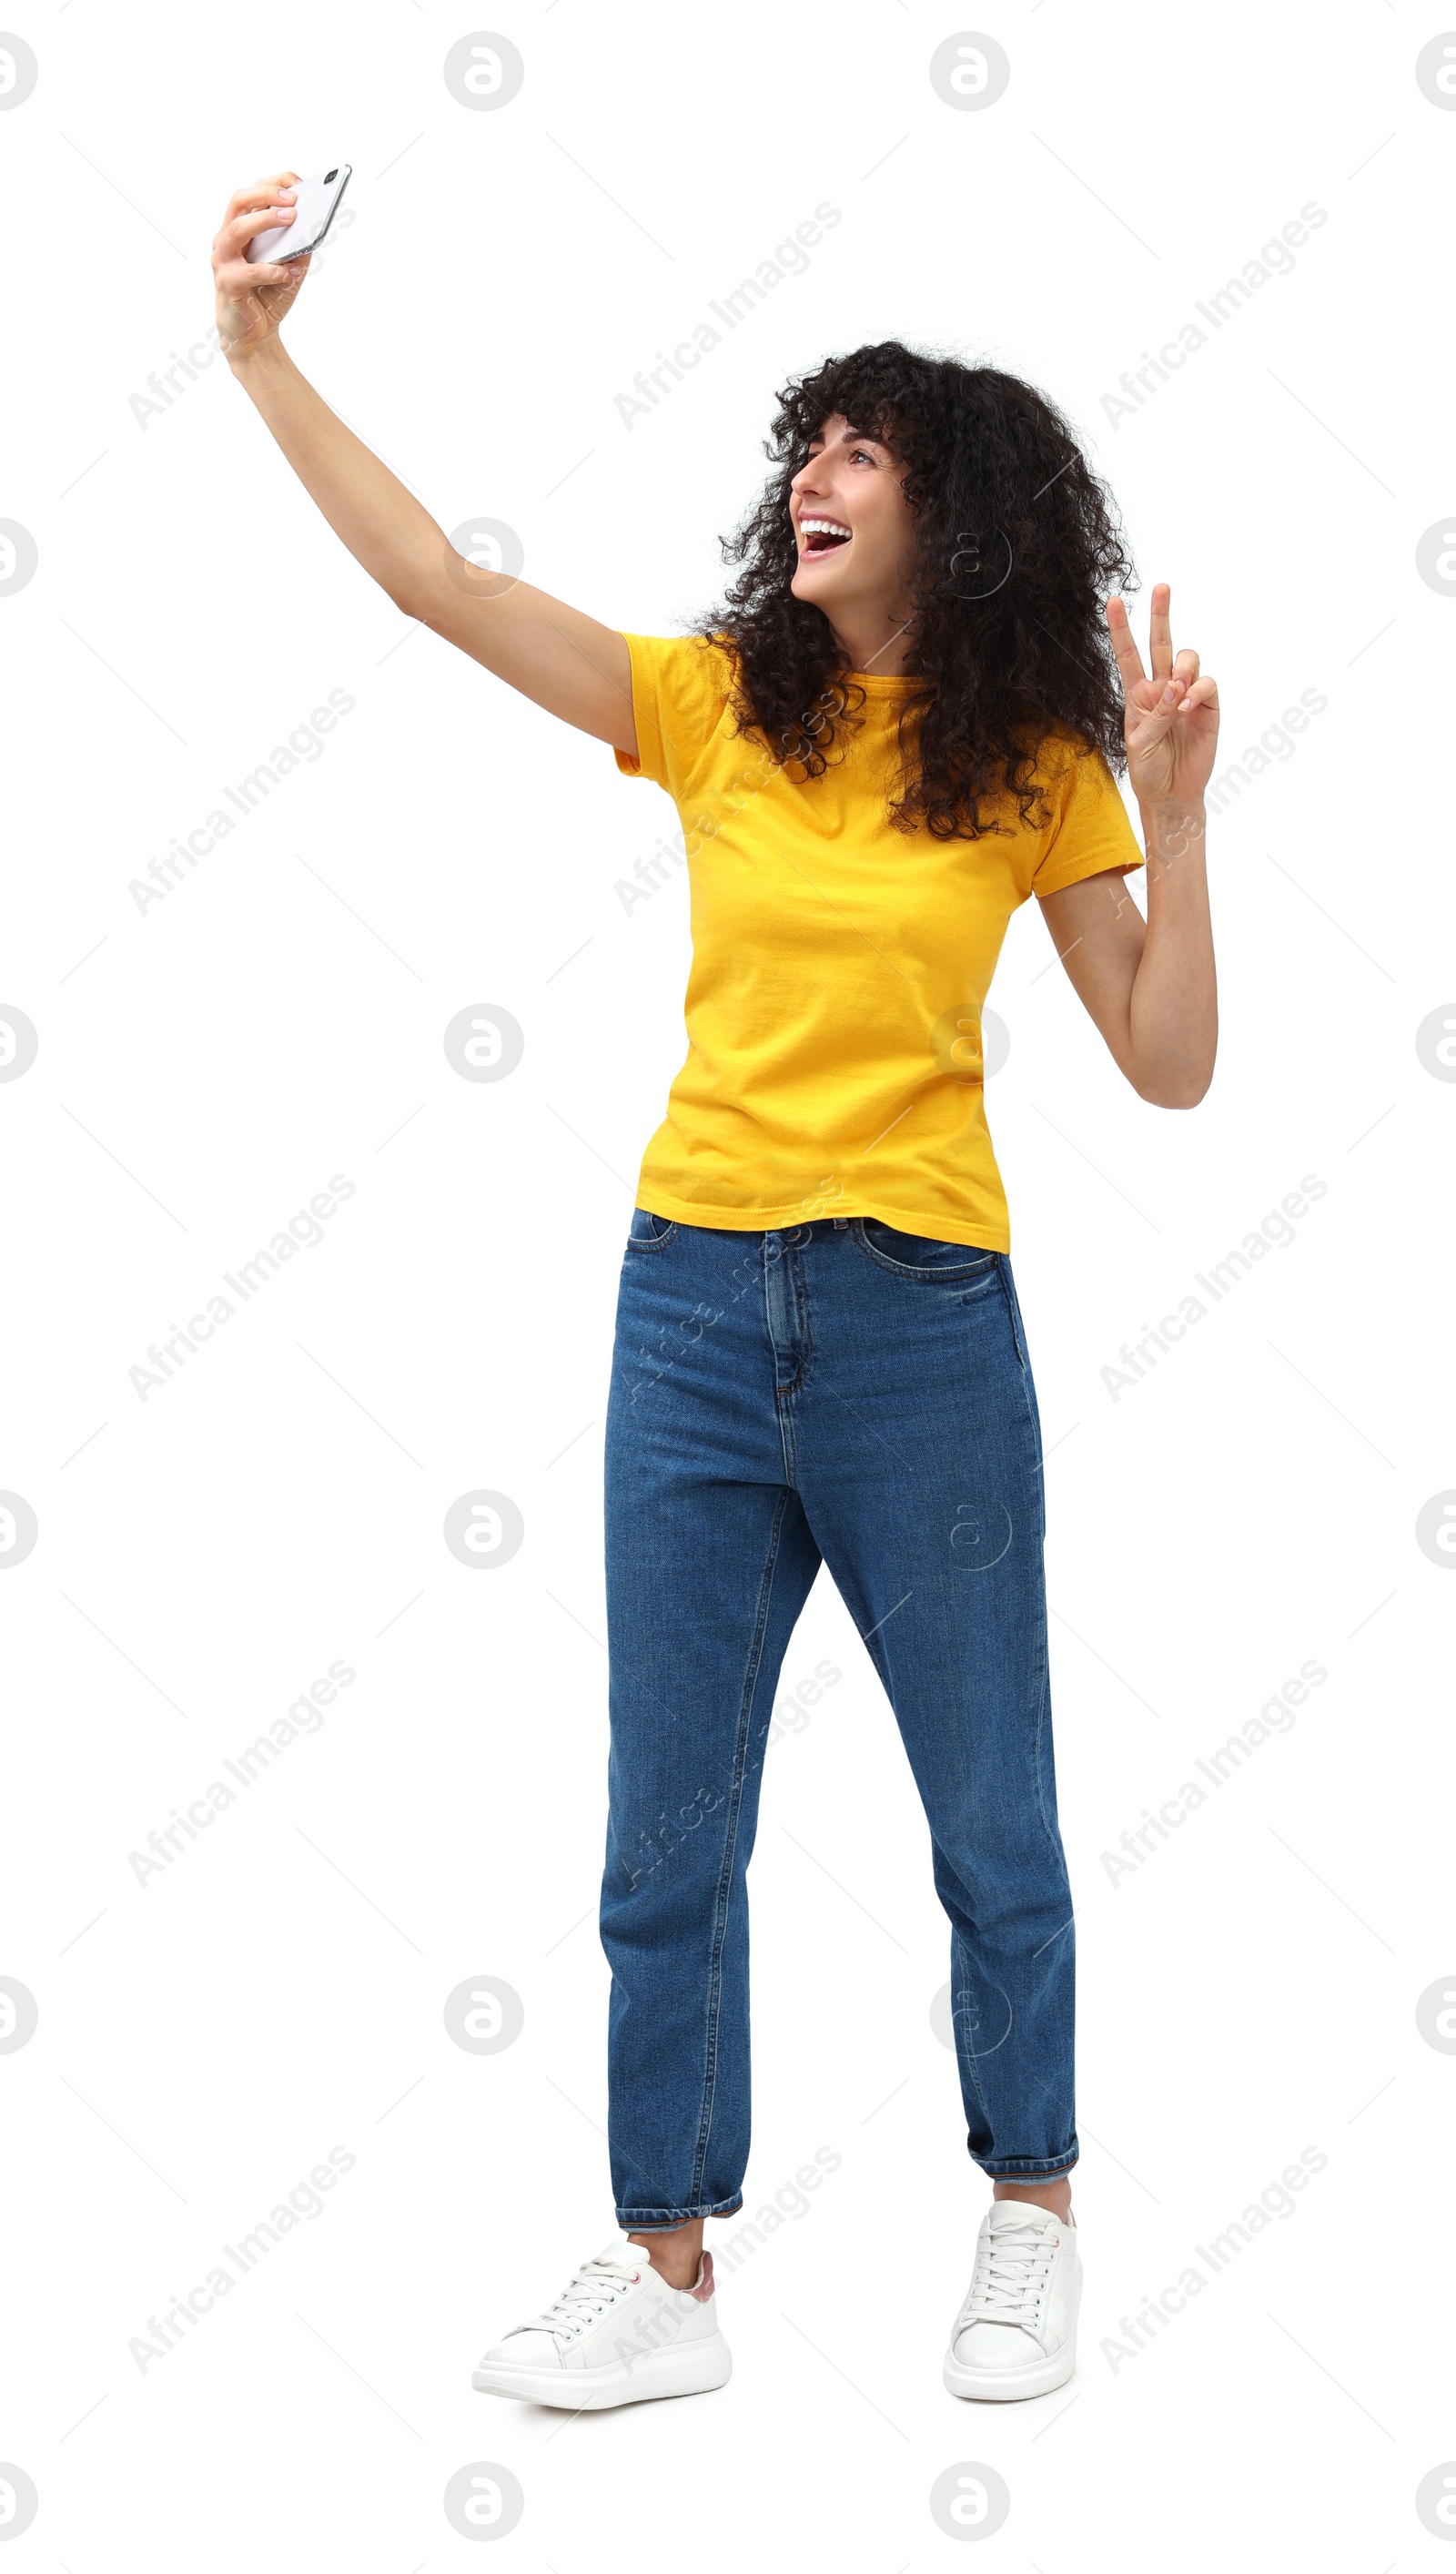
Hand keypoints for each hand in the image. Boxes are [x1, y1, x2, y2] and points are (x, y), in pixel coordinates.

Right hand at [212, 173, 310, 361]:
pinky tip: (292, 274)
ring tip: (292, 218)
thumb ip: (298, 246)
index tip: (298, 182)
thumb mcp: (290, 267)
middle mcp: (226, 239)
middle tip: (293, 198)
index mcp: (240, 229)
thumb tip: (315, 225)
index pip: (251, 194)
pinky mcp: (226, 284)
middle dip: (266, 194)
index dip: (273, 183)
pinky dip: (274, 271)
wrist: (254, 336)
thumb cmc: (268, 295)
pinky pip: (250, 272)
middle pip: (239, 201)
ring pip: (237, 229)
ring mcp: (223, 260)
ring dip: (265, 220)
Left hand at [1106, 583, 1218, 811]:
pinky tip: (1187, 706)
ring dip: (1184, 668)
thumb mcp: (1141, 744)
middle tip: (1162, 587)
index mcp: (1138, 694)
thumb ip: (1155, 714)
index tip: (1112, 601)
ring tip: (1177, 693)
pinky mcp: (1208, 707)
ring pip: (1188, 658)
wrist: (1172, 794)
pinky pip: (1207, 684)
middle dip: (1161, 614)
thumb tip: (1175, 686)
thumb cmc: (1149, 770)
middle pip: (1161, 643)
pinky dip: (1198, 690)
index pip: (1128, 655)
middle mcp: (1162, 688)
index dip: (1120, 629)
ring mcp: (1186, 695)